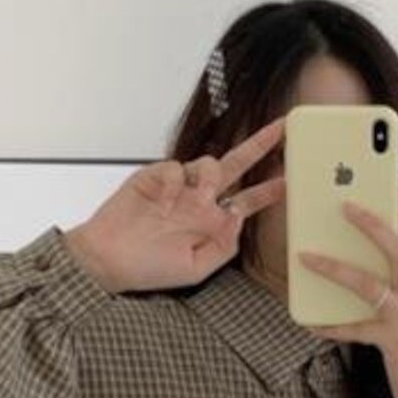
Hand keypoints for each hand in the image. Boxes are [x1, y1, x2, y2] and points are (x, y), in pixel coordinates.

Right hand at [65, 117, 287, 294]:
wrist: (108, 260)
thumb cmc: (148, 269)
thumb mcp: (195, 270)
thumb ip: (223, 247)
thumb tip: (238, 217)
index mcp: (210, 223)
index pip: (247, 203)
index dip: (268, 191)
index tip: (290, 180)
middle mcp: (198, 201)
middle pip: (236, 166)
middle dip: (259, 146)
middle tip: (282, 128)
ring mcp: (178, 187)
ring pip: (208, 163)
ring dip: (209, 177)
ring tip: (195, 200)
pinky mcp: (154, 175)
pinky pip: (174, 168)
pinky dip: (172, 183)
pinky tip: (161, 203)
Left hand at [297, 181, 397, 397]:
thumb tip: (365, 272)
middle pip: (396, 250)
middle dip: (371, 225)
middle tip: (345, 205)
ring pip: (367, 283)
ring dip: (334, 268)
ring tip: (307, 258)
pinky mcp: (393, 340)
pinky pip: (353, 328)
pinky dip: (329, 325)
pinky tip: (309, 322)